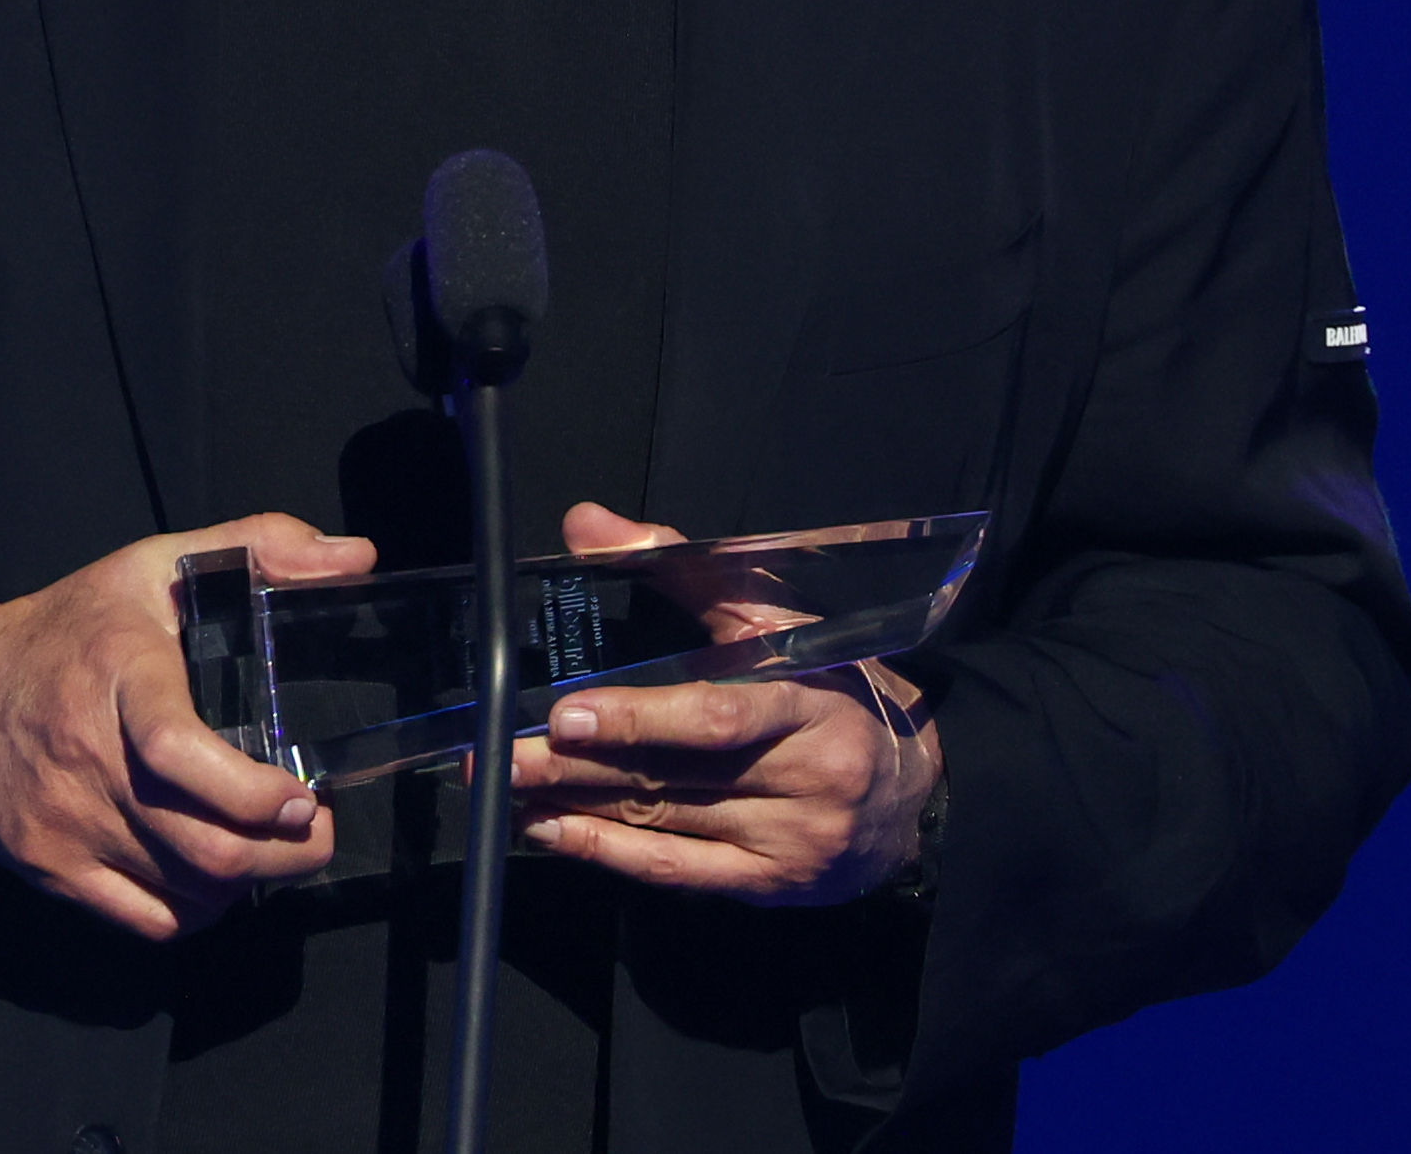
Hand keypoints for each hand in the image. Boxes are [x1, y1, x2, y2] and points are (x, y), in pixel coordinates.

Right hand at [0, 512, 372, 939]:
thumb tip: (356, 558)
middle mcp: (87, 758)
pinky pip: (144, 920)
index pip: (175, 749)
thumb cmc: (60, 631)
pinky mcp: (50, 869)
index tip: (300, 795)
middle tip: (315, 830)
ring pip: (183, 890)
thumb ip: (257, 546)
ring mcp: (65, 824)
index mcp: (116, 673)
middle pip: (202, 845)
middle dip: (284, 852)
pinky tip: (214, 880)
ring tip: (274, 848)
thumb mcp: (149, 567)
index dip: (250, 791)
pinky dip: (196, 912)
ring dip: (249, 882)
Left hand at [508, 503, 942, 904]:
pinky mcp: (767, 887)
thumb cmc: (837, 689)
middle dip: (574, 766)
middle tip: (495, 754)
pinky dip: (605, 852)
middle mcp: (802, 781)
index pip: (718, 716)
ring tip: (502, 786)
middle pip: (672, 778)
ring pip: (662, 826)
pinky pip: (674, 873)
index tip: (566, 712)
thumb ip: (686, 567)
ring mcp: (786, 844)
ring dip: (573, 806)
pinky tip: (550, 829)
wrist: (915, 794)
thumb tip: (587, 523)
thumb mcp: (781, 618)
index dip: (638, 719)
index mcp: (810, 704)